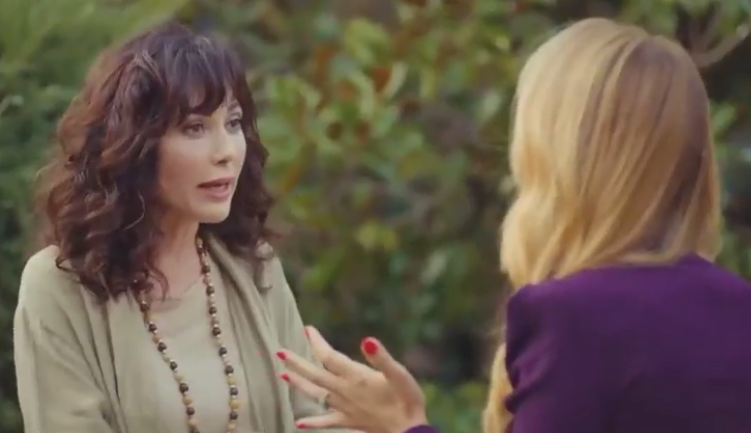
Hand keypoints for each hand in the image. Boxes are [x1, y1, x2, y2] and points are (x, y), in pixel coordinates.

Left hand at [277, 326, 427, 432]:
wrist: (408, 431)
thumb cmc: (407, 400)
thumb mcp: (399, 374)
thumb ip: (381, 358)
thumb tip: (367, 340)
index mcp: (355, 377)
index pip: (329, 357)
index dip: (317, 343)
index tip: (307, 329)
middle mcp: (344, 392)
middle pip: (315, 375)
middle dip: (297, 362)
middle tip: (279, 351)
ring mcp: (344, 408)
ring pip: (315, 395)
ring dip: (298, 385)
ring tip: (283, 375)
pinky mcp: (349, 421)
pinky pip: (326, 422)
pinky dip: (312, 422)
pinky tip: (299, 423)